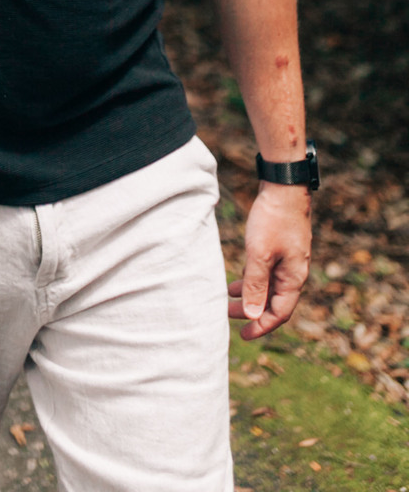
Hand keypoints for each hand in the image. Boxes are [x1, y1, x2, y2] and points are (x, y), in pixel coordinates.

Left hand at [229, 183, 311, 340]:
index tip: (243, 335)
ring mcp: (289, 259)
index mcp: (294, 278)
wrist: (283, 186)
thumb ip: (256, 285)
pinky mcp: (281, 247)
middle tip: (228, 315)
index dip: (261, 326)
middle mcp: (294, 272)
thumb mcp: (260, 254)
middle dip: (252, 311)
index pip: (279, 312)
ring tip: (228, 298)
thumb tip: (253, 315)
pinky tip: (238, 277)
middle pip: (274, 301)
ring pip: (269, 286)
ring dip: (250, 294)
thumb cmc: (273, 220)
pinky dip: (253, 278)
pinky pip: (267, 271)